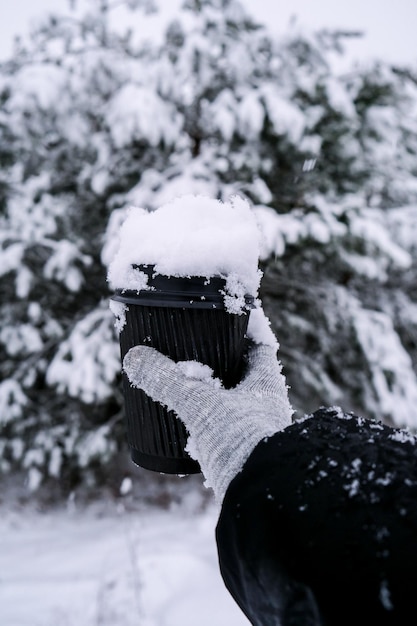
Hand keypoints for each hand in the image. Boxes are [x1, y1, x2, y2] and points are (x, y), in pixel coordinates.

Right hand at [123, 342, 292, 502]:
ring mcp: (258, 431)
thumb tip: (135, 357)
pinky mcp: (245, 455)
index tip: (224, 319)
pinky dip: (209, 422)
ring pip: (235, 402)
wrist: (264, 501)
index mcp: (266, 383)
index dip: (243, 329)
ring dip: (214, 394)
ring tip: (187, 386)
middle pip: (245, 372)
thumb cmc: (243, 444)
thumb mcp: (200, 406)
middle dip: (223, 362)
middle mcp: (267, 405)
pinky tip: (191, 428)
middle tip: (196, 351)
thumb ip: (168, 381)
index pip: (260, 344)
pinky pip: (226, 429)